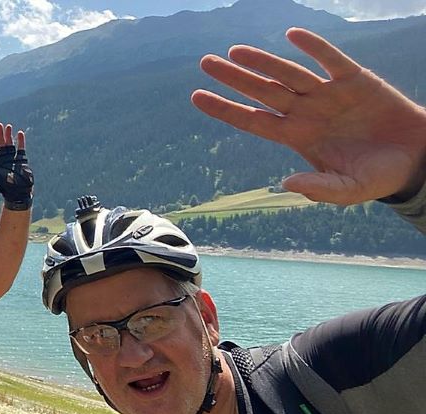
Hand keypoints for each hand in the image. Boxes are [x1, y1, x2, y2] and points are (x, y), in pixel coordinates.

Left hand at [0, 122, 33, 210]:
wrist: (18, 192)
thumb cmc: (4, 187)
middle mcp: (3, 159)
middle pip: (0, 144)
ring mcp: (12, 158)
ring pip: (10, 144)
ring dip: (9, 135)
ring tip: (8, 126)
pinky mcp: (22, 160)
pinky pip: (21, 148)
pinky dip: (21, 141)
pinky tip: (20, 133)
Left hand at [192, 27, 425, 203]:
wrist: (415, 158)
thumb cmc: (376, 176)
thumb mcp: (347, 190)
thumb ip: (318, 189)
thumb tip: (286, 184)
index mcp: (297, 137)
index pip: (253, 120)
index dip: (225, 109)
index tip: (197, 96)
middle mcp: (306, 112)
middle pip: (262, 92)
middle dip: (234, 77)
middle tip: (206, 62)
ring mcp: (328, 94)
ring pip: (289, 74)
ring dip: (263, 62)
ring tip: (236, 51)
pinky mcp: (356, 79)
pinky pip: (331, 60)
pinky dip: (314, 47)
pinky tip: (292, 35)